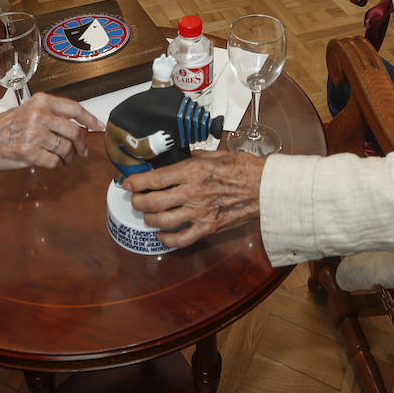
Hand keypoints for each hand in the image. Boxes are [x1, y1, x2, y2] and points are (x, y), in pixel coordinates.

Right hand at [0, 92, 101, 169]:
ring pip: (66, 149)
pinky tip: (51, 163)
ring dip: (68, 157)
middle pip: (74, 132)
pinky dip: (56, 165)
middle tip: (81, 151)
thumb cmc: (5, 126)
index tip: (98, 127)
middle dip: (81, 145)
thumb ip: (52, 115)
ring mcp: (33, 134)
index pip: (74, 108)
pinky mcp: (28, 152)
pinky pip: (54, 162)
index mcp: (41, 102)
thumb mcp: (30, 110)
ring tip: (63, 158)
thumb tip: (79, 127)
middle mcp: (39, 115)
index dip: (90, 119)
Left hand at [125, 150, 265, 247]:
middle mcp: (192, 192)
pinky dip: (165, 239)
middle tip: (135, 199)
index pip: (154, 179)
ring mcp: (199, 212)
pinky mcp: (208, 228)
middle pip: (152, 202)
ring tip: (147, 215)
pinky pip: (179, 240)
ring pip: (161, 221)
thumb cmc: (244, 168)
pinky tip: (161, 233)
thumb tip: (180, 155)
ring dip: (148, 219)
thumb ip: (195, 155)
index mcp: (193, 170)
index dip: (135, 182)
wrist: (265, 188)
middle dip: (137, 201)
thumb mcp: (217, 153)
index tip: (128, 183)